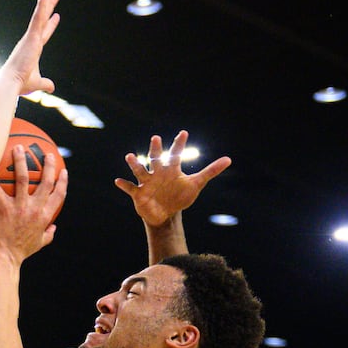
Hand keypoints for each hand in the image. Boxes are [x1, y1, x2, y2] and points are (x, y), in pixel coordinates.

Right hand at [0, 0, 60, 96]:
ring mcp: (31, 37)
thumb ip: (45, 83)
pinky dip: (41, 5)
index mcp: (32, 49)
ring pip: (41, 14)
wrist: (11, 84)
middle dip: (48, 5)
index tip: (56, 15)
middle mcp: (31, 40)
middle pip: (43, 19)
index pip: (44, 33)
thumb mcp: (36, 83)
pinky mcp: (31, 36)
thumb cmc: (19, 84)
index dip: (51, 24)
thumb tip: (52, 87)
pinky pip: (38, 17)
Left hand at [0, 141, 67, 261]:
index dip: (62, 182)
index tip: (63, 171)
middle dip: (48, 165)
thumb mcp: (38, 244)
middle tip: (46, 154)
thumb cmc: (20, 253)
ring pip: (23, 179)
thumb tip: (54, 228)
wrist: (4, 260)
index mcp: (45, 217)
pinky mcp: (3, 209)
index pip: (58, 196)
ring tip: (18, 149)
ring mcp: (19, 208)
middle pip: (45, 182)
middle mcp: (34, 209)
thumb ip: (48, 235)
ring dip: (21, 162)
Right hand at [113, 130, 230, 226]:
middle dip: (156, 150)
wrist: (166, 214)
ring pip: (140, 171)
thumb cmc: (180, 197)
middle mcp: (158, 173)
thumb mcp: (197, 184)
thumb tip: (229, 159)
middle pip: (156, 158)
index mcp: (171, 169)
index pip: (176, 154)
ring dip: (135, 164)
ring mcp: (147, 183)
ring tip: (130, 156)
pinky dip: (124, 185)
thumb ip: (211, 171)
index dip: (180, 144)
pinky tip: (118, 181)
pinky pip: (130, 188)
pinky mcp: (138, 194)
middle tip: (156, 139)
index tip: (184, 133)